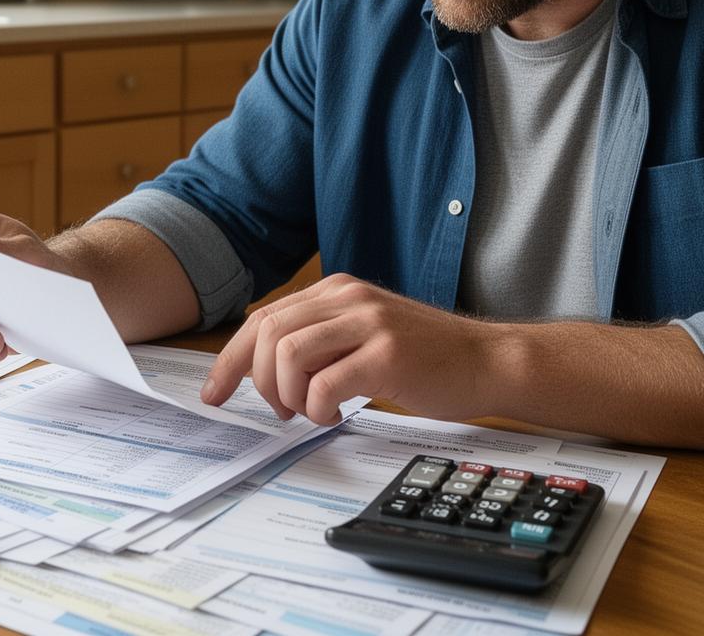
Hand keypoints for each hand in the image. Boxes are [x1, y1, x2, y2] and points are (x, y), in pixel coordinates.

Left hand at [199, 273, 506, 424]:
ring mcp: (369, 323)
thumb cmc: (427, 357)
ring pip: (287, 354)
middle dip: (258, 381)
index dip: (231, 359)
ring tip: (308, 412)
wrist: (488, 361)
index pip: (263, 318)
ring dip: (286, 394)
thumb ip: (321, 340)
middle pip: (267, 333)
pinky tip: (337, 414)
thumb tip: (264, 369)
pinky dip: (317, 409)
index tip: (215, 392)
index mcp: (337, 290)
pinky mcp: (387, 354)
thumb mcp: (365, 333)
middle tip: (280, 409)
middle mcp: (348, 297)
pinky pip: (323, 384)